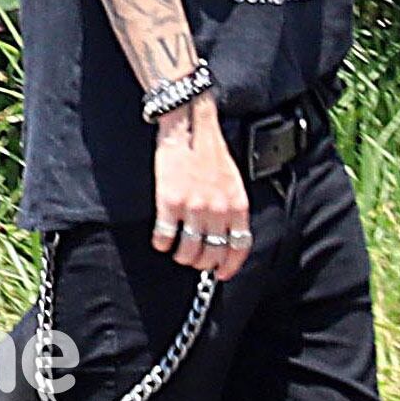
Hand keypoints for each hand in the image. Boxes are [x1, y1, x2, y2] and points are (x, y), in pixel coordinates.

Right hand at [151, 95, 249, 278]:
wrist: (188, 127)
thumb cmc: (210, 151)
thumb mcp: (233, 181)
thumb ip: (231, 208)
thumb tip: (226, 235)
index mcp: (237, 204)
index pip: (239, 246)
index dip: (230, 266)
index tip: (221, 273)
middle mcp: (218, 209)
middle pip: (212, 253)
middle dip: (203, 264)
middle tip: (195, 262)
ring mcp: (193, 207)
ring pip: (189, 250)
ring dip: (183, 257)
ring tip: (178, 253)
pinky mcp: (170, 201)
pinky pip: (165, 236)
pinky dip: (162, 243)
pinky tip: (161, 240)